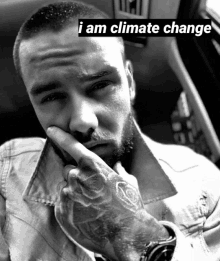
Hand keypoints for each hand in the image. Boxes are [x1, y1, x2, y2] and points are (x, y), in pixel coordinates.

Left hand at [47, 127, 168, 260]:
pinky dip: (71, 205)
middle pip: (69, 170)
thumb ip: (119, 171)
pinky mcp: (61, 211)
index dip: (61, 136)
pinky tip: (86, 213)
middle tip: (91, 189)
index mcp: (93, 166)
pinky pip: (63, 202)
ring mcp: (68, 194)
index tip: (51, 129)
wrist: (126, 234)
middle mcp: (77, 176)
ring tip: (91, 204)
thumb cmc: (129, 205)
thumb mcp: (128, 182)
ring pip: (66, 186)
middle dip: (77, 175)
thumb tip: (117, 166)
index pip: (72, 146)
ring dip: (75, 192)